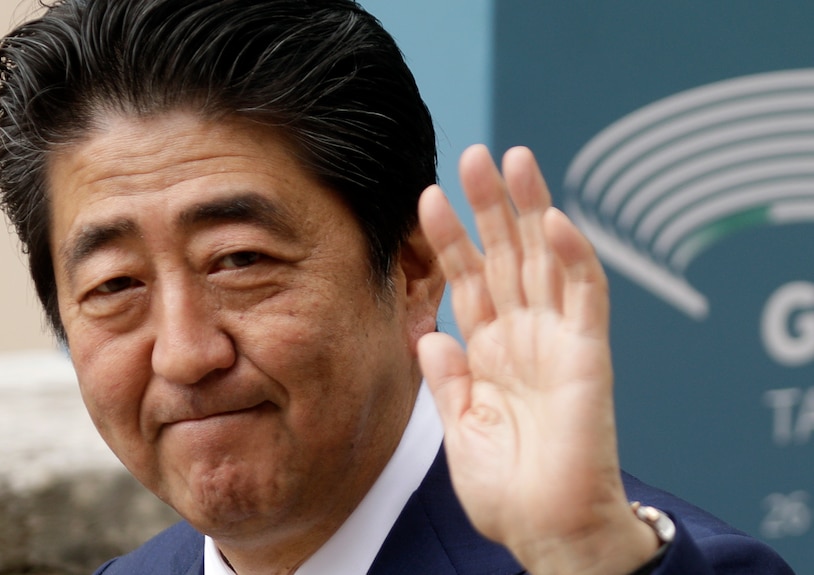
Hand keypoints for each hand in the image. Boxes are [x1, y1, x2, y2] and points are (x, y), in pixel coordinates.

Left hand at [417, 145, 657, 574]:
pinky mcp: (589, 353)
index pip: (467, 279)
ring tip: (511, 160)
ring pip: (545, 258)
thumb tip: (428, 334)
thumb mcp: (460, 429)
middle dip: (489, 205)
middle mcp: (523, 336)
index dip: (449, 238)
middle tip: (473, 154)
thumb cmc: (508, 490)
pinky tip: (552, 220)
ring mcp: (557, 339)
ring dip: (530, 209)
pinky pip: (584, 295)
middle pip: (505, 255)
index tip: (426, 197)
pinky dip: (572, 256)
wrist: (548, 530)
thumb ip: (447, 379)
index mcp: (490, 351)